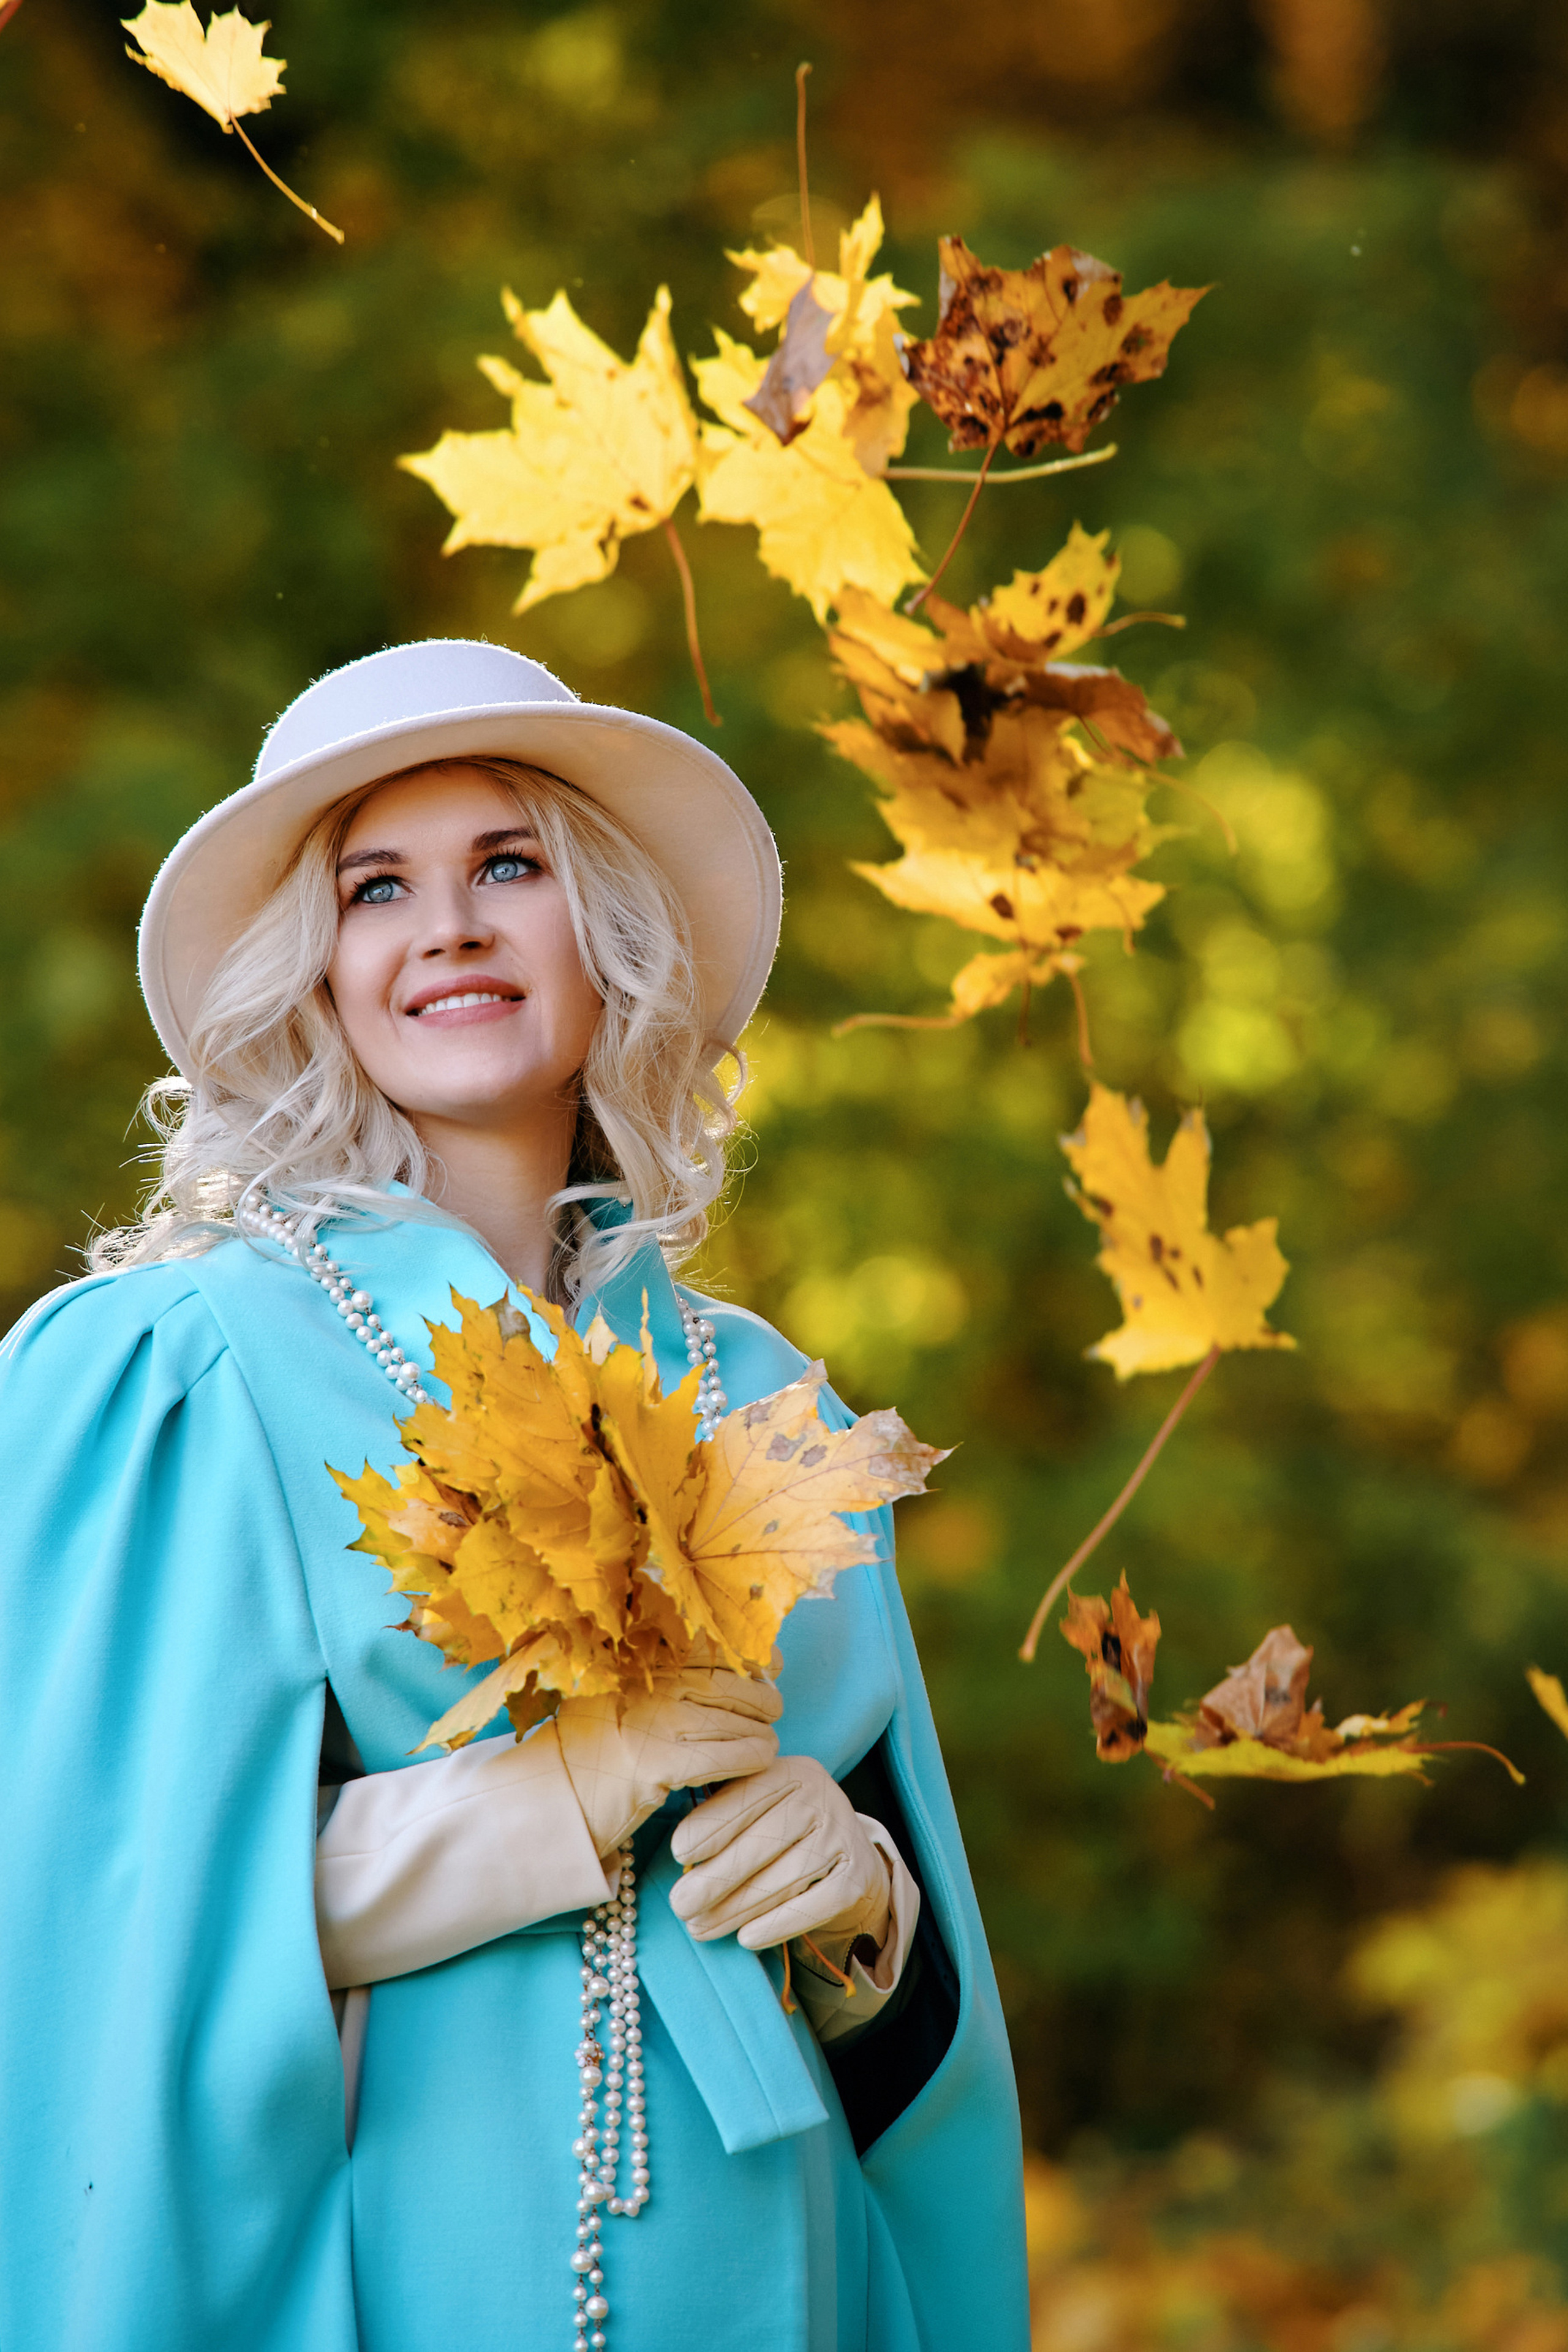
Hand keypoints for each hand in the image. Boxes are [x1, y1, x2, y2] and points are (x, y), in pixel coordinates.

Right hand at [556, 1668, 780, 1858]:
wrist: (553, 1798)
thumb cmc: (591, 1749)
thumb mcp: (616, 1695)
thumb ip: (661, 1674)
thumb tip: (729, 1658)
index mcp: (639, 1660)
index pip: (709, 1643)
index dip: (748, 1651)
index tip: (771, 1660)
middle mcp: (649, 1683)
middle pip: (728, 1681)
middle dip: (761, 1696)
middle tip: (772, 1709)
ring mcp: (655, 1721)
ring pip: (734, 1717)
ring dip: (761, 1730)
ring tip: (768, 1739)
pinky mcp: (661, 1762)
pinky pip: (726, 1755)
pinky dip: (751, 1756)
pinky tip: (761, 1760)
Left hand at [668, 1754, 892, 1956]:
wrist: (846, 1854)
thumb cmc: (781, 1828)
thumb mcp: (755, 1806)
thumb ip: (721, 1814)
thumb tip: (680, 1852)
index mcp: (789, 1771)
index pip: (745, 1798)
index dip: (710, 1826)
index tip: (677, 1854)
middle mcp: (822, 1796)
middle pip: (761, 1843)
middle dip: (715, 1878)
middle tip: (680, 1905)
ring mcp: (843, 1836)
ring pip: (783, 1879)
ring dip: (736, 1909)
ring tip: (700, 1927)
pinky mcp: (857, 1876)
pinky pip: (814, 1905)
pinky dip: (778, 1924)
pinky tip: (746, 1938)